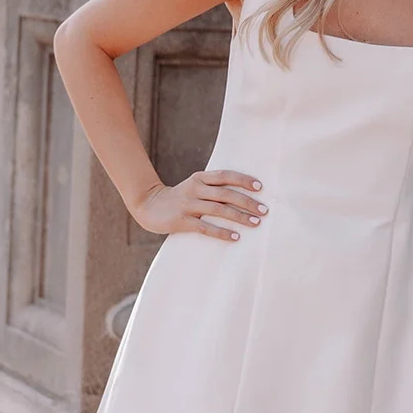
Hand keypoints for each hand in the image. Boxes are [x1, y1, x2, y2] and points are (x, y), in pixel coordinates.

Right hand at [132, 169, 267, 241]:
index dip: (243, 180)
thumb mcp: (195, 187)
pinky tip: (235, 237)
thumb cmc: (179, 197)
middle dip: (247, 202)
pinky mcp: (182, 221)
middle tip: (264, 210)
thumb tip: (243, 195)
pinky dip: (222, 232)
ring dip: (239, 217)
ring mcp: (188, 204)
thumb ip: (213, 188)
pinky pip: (205, 227)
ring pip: (219, 210)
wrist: (148, 205)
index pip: (225, 176)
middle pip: (226, 193)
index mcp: (200, 178)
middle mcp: (195, 189)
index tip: (260, 187)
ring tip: (255, 223)